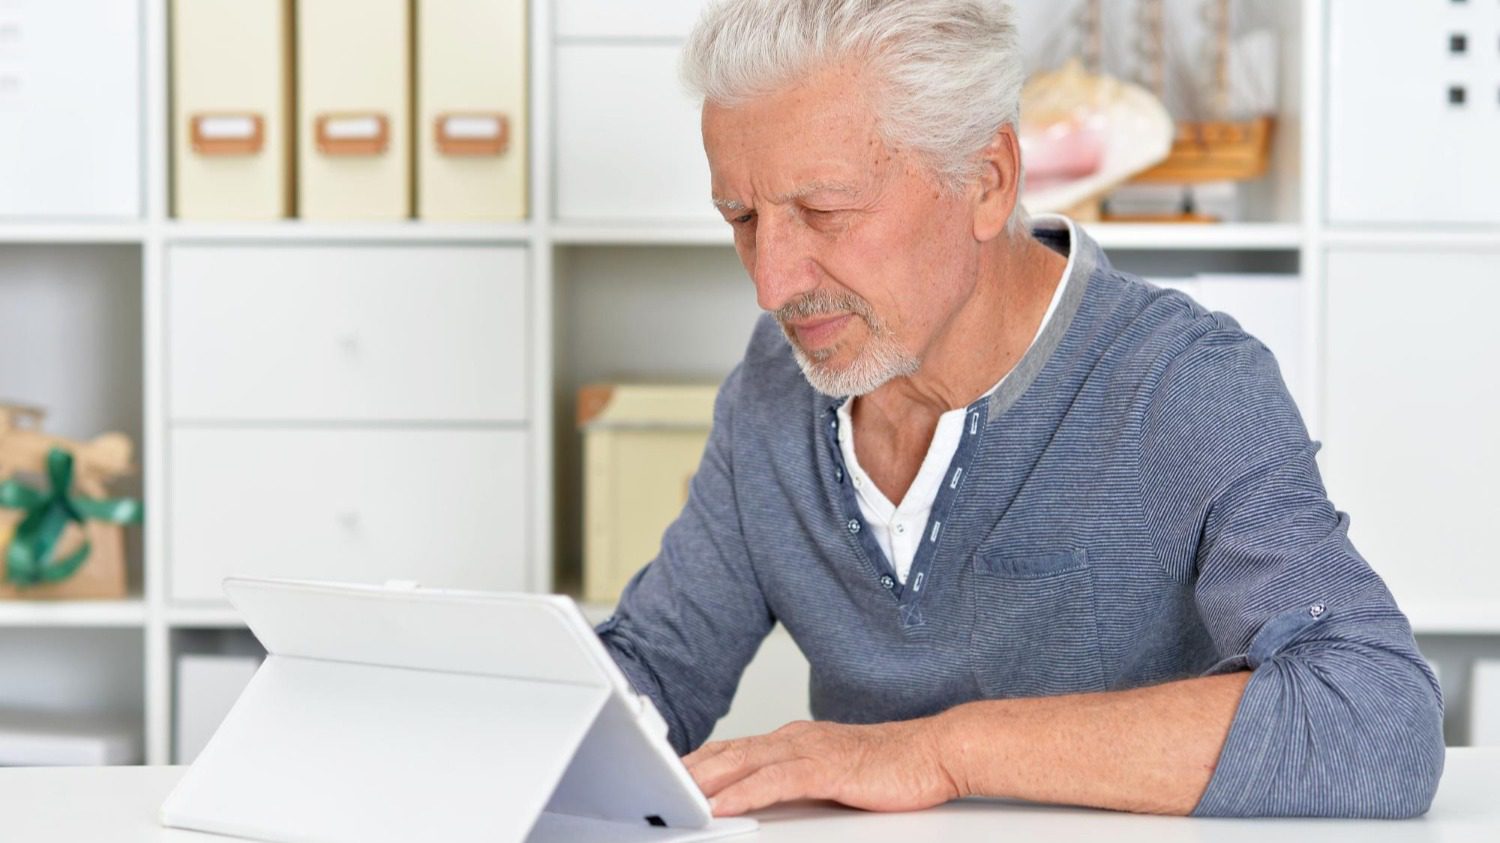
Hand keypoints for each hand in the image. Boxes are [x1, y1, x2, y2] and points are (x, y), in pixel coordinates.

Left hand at [683, 718, 962, 816]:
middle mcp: (796, 740)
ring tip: (675, 797)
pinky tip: (723, 805)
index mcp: (796, 740)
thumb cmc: (893, 768)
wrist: (936, 752)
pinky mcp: (827, 768)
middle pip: (729, 753)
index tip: (669, 776)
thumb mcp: (834, 775)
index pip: (735, 750)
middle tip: (655, 786)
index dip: (699, 763)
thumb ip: (800, 782)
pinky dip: (744, 792)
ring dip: (706, 781)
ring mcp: (810, 750)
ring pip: (744, 763)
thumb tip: (768, 799)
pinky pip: (775, 781)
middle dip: (690, 771)